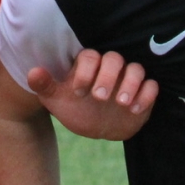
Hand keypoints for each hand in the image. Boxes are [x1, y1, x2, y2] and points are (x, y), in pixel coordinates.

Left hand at [27, 49, 159, 141]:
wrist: (98, 127)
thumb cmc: (76, 108)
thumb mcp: (56, 100)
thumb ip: (45, 86)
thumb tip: (32, 72)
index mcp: (89, 65)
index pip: (90, 56)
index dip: (85, 72)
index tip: (78, 91)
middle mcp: (110, 68)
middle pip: (114, 59)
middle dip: (108, 76)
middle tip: (100, 97)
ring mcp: (129, 79)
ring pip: (136, 69)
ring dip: (130, 84)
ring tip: (121, 103)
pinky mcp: (144, 92)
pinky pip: (152, 86)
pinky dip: (146, 95)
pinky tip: (134, 110)